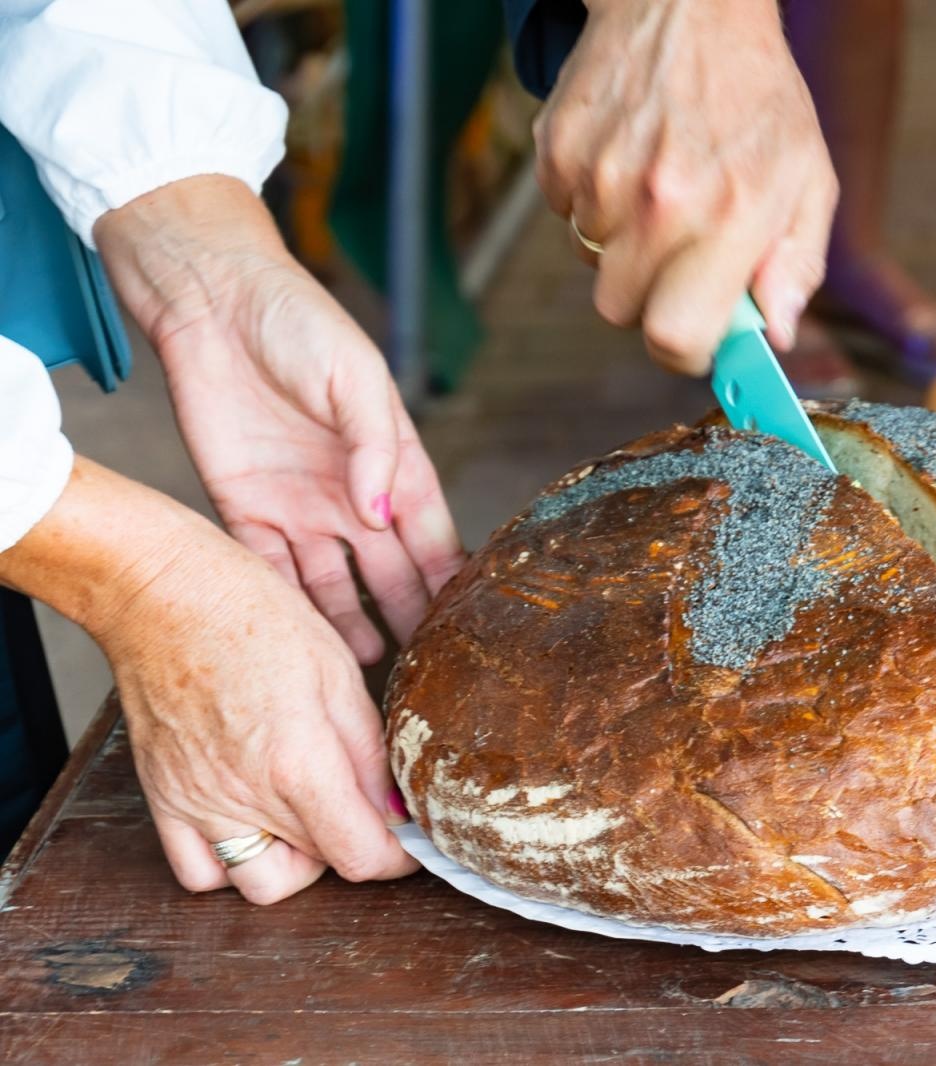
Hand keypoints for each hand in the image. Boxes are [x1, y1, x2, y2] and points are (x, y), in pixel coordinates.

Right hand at [0, 459, 416, 902]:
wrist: (162, 594)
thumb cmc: (251, 614)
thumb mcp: (339, 672)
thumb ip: (370, 750)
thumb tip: (398, 807)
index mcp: (298, 764)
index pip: (362, 856)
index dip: (399, 858)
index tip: (411, 839)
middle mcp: (245, 797)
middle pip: (321, 867)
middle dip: (354, 845)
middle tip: (363, 805)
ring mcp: (199, 804)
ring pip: (263, 884)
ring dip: (298, 863)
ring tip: (310, 813)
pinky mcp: (165, 800)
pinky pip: (201, 871)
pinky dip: (233, 864)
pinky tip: (255, 821)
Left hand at [94, 176, 465, 661]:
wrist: (211, 301)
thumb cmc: (297, 324)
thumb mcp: (353, 377)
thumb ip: (373, 447)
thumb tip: (383, 516)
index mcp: (390, 462)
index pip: (429, 534)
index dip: (448, 576)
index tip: (469, 621)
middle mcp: (349, 494)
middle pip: (386, 571)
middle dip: (408, 616)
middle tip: (427, 667)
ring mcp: (297, 506)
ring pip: (331, 583)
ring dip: (350, 623)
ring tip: (371, 667)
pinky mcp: (244, 508)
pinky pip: (269, 568)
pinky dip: (288, 604)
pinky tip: (305, 640)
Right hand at [536, 0, 837, 372]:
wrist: (688, 4)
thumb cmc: (758, 97)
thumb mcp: (808, 177)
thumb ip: (797, 265)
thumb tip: (776, 333)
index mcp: (727, 215)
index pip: (673, 337)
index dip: (683, 351)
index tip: (697, 336)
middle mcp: (657, 201)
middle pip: (621, 311)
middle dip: (650, 298)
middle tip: (681, 256)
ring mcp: (599, 175)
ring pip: (591, 264)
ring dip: (623, 246)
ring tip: (660, 189)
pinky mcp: (558, 151)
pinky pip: (566, 216)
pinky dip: (594, 203)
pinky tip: (630, 158)